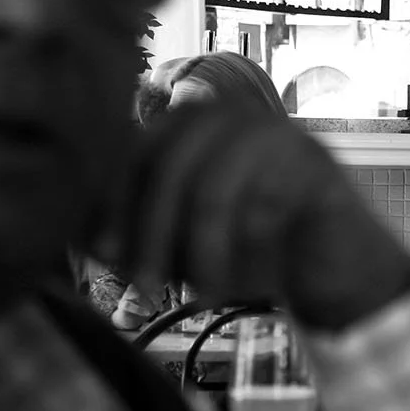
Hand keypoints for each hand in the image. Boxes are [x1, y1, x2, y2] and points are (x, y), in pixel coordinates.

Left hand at [111, 102, 409, 331]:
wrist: (340, 273)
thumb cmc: (252, 255)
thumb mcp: (180, 245)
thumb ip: (132, 231)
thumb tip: (69, 227)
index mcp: (192, 122)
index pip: (135, 149)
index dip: (114, 201)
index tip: (104, 256)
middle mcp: (232, 115)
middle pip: (170, 163)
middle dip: (152, 232)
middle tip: (147, 287)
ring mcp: (277, 133)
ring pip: (214, 188)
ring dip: (203, 253)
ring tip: (204, 296)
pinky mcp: (316, 163)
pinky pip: (264, 208)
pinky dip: (249, 255)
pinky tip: (252, 286)